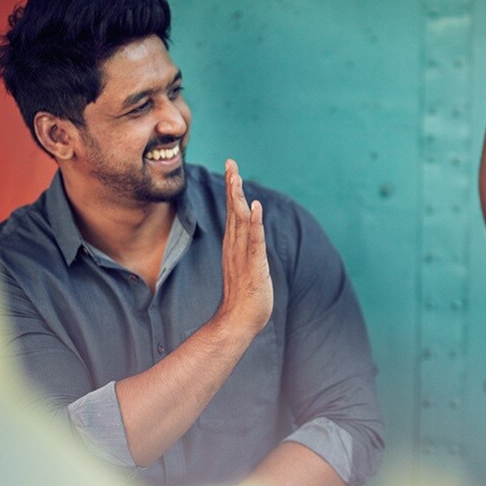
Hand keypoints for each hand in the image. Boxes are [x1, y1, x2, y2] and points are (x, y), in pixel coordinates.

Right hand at [219, 159, 272, 334]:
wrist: (238, 322)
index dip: (232, 189)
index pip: (232, 212)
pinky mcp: (253, 267)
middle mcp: (235, 247)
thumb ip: (243, 251)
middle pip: (233, 211)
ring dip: (239, 198)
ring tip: (237, 177)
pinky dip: (255, 224)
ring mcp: (243, 256)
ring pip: (240, 222)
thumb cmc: (244, 297)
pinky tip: (255, 208)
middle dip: (232, 185)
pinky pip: (254, 242)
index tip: (231, 168)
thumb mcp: (244, 267)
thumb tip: (246, 237)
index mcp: (233, 246)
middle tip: (230, 162)